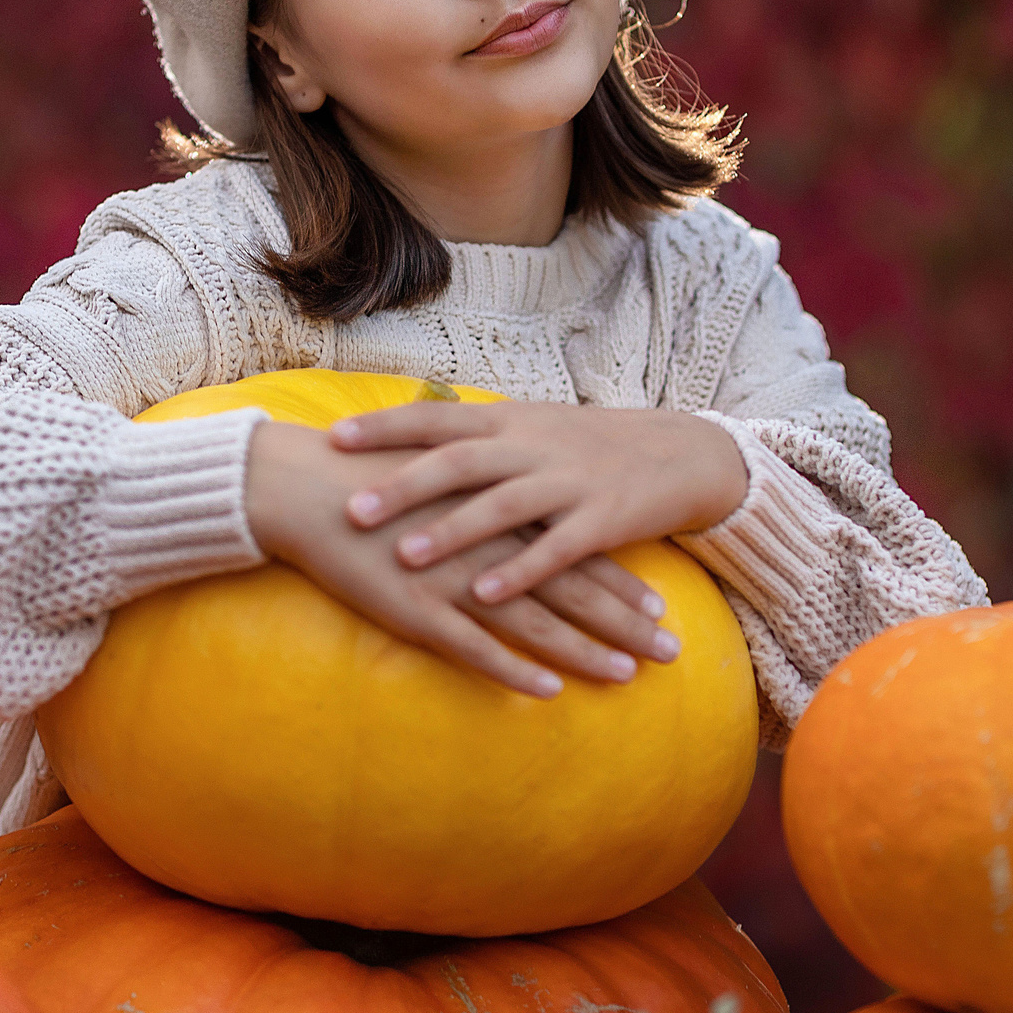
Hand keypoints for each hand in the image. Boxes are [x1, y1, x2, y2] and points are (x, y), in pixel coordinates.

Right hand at [241, 420, 676, 697]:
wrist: (308, 484)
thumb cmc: (376, 478)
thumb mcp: (444, 478)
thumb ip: (485, 498)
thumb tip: (519, 511)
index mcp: (500, 513)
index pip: (576, 551)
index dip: (621, 582)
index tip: (662, 607)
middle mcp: (491, 545)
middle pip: (573, 589)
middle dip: (625, 624)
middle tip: (672, 651)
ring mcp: (457, 579)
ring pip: (536, 622)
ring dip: (585, 651)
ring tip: (628, 675)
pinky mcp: (417, 609)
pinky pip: (475, 647)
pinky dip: (513, 668)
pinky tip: (547, 689)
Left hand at [328, 401, 749, 605]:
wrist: (679, 453)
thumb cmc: (590, 443)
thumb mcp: (532, 424)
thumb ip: (478, 433)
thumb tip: (408, 428)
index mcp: (511, 420)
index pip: (437, 417)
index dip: (386, 427)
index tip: (333, 439)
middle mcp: (534, 445)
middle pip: (459, 461)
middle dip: (404, 486)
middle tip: (352, 509)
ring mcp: (569, 481)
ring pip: (502, 505)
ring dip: (452, 531)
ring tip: (406, 556)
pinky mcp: (602, 519)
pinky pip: (555, 548)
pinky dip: (519, 571)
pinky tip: (485, 594)